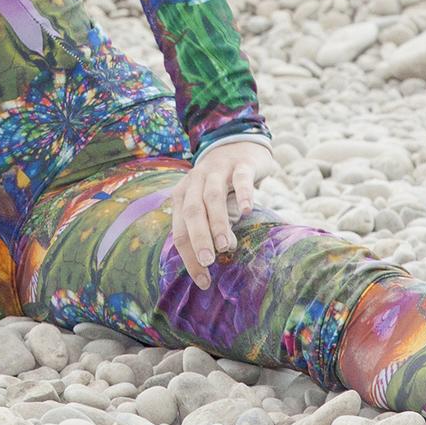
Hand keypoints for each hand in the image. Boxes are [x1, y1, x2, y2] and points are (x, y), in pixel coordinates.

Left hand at [167, 138, 275, 289]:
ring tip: (225, 245)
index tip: (203, 280)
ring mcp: (217, 170)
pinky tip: (245, 211)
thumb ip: (208, 227)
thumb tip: (215, 258)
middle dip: (198, 239)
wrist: (238, 144)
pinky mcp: (240, 164)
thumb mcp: (208, 203)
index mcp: (182, 195)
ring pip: (212, 197)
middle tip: (207, 262)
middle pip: (191, 212)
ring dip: (217, 222)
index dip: (189, 256)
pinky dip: (242, 194)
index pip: (180, 229)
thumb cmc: (222, 184)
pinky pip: (240, 179)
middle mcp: (195, 181)